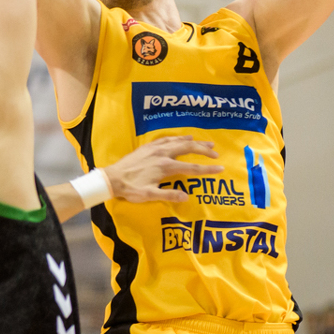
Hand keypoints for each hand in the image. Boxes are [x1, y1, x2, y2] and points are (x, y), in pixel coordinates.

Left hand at [102, 137, 220, 202]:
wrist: (112, 178)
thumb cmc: (131, 189)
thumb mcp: (150, 195)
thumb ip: (169, 195)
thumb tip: (187, 197)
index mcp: (165, 167)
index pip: (192, 168)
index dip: (207, 169)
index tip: (220, 168)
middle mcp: (163, 154)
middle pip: (189, 149)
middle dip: (204, 150)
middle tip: (216, 153)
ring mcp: (155, 148)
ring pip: (179, 141)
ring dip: (194, 141)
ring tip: (206, 142)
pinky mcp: (148, 146)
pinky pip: (167, 138)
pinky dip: (178, 137)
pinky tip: (183, 137)